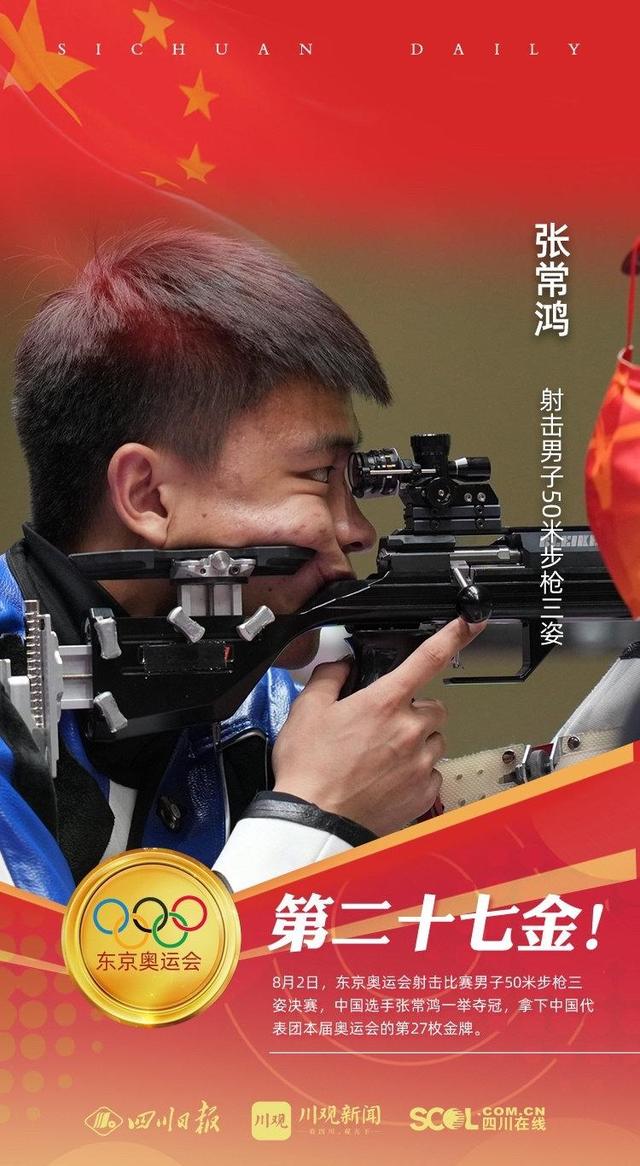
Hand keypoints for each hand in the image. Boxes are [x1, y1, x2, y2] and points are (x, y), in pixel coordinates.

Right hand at [273, 617, 485, 835]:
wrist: (315, 821)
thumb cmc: (310, 771)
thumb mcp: (307, 711)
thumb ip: (329, 678)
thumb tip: (340, 666)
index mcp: (384, 702)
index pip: (427, 658)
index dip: (454, 635)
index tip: (470, 622)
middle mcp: (409, 730)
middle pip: (433, 707)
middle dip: (415, 711)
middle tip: (384, 726)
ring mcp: (420, 763)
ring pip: (435, 741)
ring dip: (417, 743)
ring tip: (383, 757)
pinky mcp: (424, 792)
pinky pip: (432, 773)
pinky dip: (416, 774)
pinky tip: (388, 779)